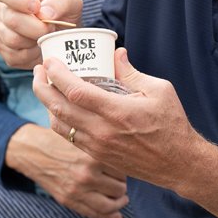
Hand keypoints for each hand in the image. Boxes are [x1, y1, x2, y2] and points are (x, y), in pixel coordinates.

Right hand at [0, 0, 84, 68]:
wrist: (63, 34)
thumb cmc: (63, 12)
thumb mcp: (71, 1)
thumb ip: (62, 1)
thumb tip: (45, 13)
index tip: (36, 7)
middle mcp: (2, 8)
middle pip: (10, 19)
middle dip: (36, 27)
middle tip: (51, 28)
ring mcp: (0, 30)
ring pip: (12, 39)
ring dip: (35, 41)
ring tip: (46, 36)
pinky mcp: (4, 51)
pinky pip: (14, 56)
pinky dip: (32, 55)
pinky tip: (40, 47)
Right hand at [5, 124, 128, 217]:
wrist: (33, 150)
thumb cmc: (61, 140)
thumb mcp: (84, 137)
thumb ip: (104, 148)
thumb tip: (130, 159)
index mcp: (93, 156)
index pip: (124, 170)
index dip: (126, 169)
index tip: (123, 167)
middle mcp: (87, 175)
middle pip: (120, 188)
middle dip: (123, 185)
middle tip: (121, 181)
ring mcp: (78, 191)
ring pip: (111, 204)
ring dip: (119, 202)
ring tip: (121, 197)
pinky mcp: (69, 201)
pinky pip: (95, 214)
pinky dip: (109, 216)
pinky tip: (116, 214)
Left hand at [34, 49, 204, 189]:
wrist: (178, 163)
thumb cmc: (171, 124)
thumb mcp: (159, 90)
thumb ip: (132, 72)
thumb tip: (116, 54)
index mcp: (116, 111)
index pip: (75, 90)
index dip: (57, 74)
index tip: (50, 61)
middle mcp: (102, 131)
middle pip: (58, 107)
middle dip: (42, 86)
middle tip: (38, 70)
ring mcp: (97, 146)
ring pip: (59, 124)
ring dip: (47, 104)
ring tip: (46, 87)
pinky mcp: (98, 155)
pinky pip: (69, 137)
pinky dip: (59, 120)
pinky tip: (61, 108)